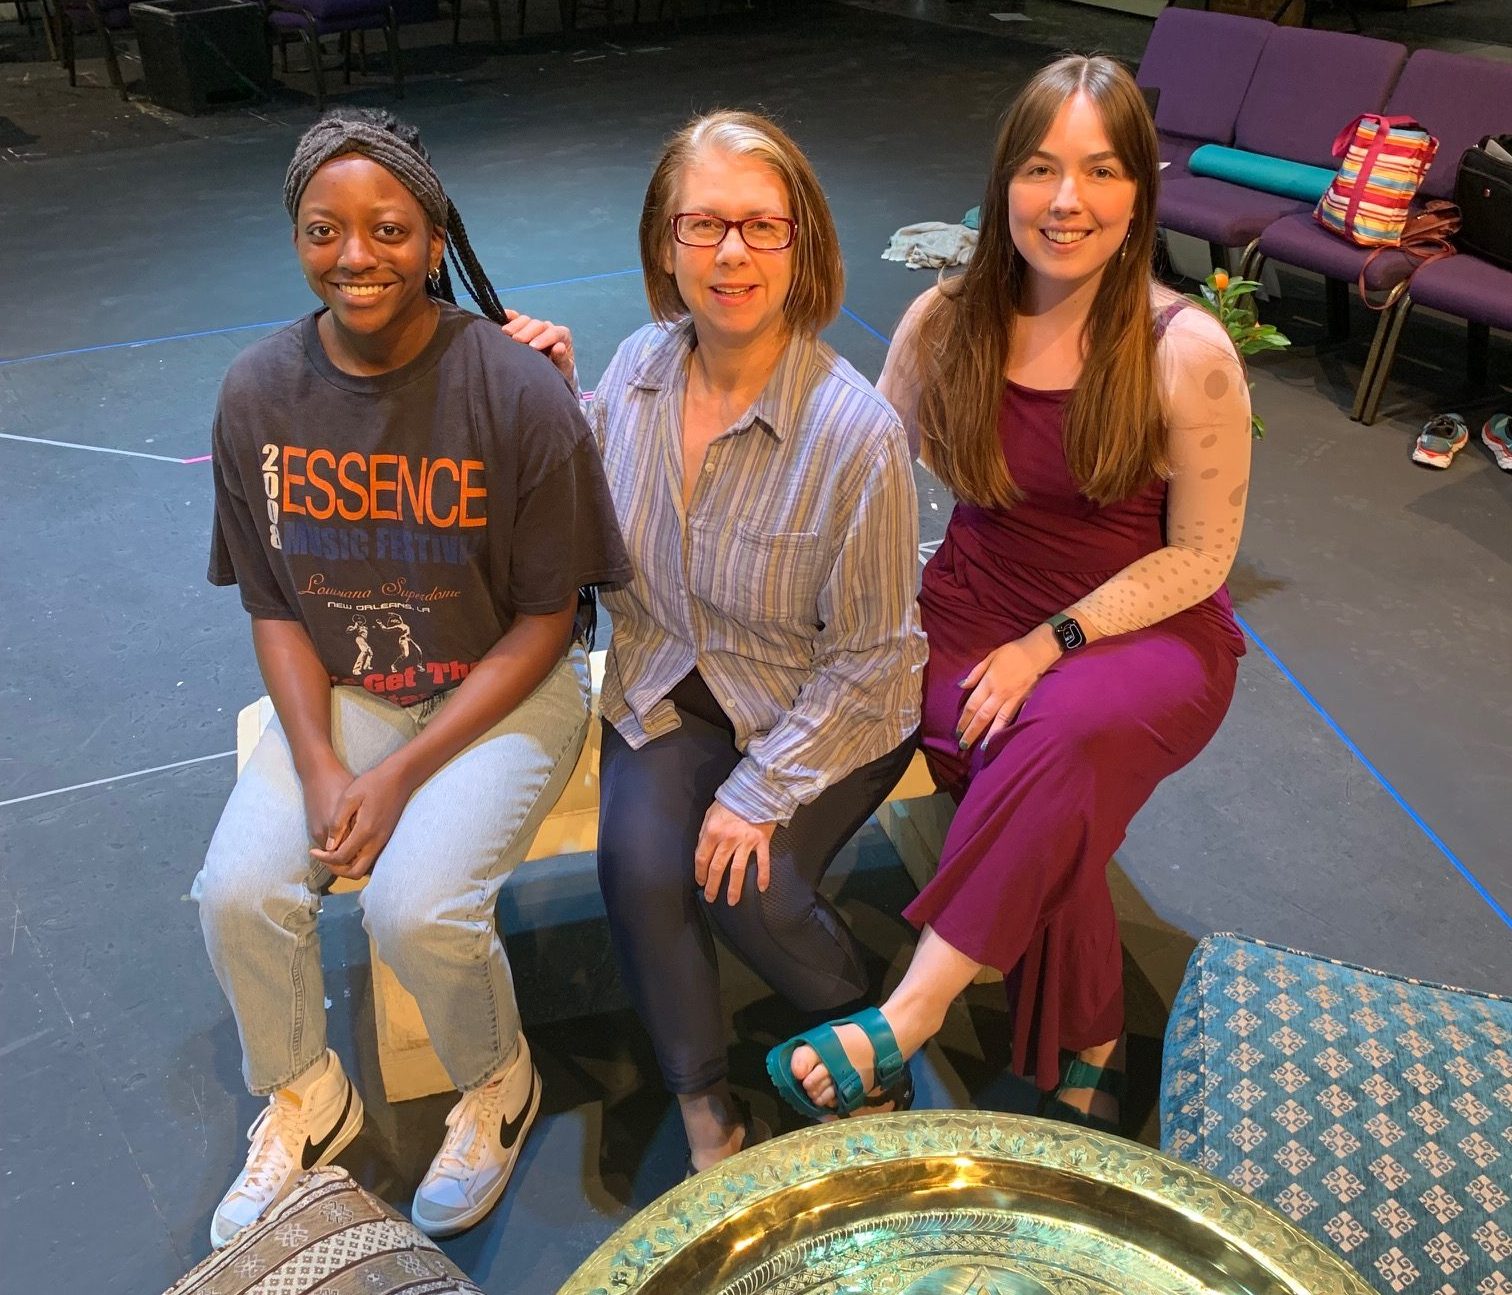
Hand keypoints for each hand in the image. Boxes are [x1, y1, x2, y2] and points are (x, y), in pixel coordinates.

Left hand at [308, 759, 419, 880]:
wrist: (400, 777)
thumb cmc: (372, 783)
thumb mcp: (349, 797)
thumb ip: (338, 822)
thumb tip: (329, 845)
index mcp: (366, 831)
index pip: (342, 857)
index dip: (324, 858)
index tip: (313, 852)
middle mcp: (376, 841)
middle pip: (355, 871)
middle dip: (336, 869)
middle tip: (323, 858)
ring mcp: (383, 841)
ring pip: (364, 868)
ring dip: (347, 866)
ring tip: (333, 854)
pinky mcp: (386, 838)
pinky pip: (369, 858)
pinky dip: (356, 859)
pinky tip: (347, 846)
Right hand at [502, 309, 574, 381]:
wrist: (547, 376)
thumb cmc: (558, 373)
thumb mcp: (563, 369)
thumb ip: (562, 359)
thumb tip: (559, 347)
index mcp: (561, 336)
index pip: (554, 332)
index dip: (544, 338)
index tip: (533, 347)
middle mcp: (547, 328)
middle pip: (537, 324)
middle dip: (527, 332)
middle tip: (517, 340)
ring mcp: (533, 327)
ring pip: (525, 320)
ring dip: (515, 325)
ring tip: (506, 333)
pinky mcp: (520, 327)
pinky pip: (514, 317)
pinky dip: (508, 316)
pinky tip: (501, 316)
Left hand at [694, 802, 775, 904]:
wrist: (755, 789)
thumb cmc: (730, 801)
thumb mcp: (710, 813)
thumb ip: (705, 833)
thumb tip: (702, 852)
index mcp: (712, 832)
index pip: (702, 858)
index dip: (700, 873)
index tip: (701, 882)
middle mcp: (728, 839)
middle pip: (718, 868)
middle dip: (713, 886)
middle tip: (711, 898)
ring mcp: (746, 842)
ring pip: (738, 870)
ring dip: (734, 888)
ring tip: (732, 902)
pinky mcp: (762, 841)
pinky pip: (763, 861)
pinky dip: (763, 875)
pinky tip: (761, 888)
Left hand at [956, 630, 1059, 751]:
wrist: (1040, 650)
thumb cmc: (1013, 651)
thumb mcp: (991, 656)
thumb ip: (976, 673)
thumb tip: (961, 686)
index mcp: (989, 682)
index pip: (972, 705)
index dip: (964, 720)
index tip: (957, 731)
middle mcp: (1000, 693)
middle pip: (983, 716)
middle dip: (972, 732)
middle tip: (963, 745)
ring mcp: (1014, 699)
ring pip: (999, 721)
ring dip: (989, 736)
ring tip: (982, 749)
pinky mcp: (1026, 701)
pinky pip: (1015, 717)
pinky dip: (1008, 728)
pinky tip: (1004, 738)